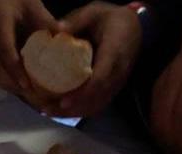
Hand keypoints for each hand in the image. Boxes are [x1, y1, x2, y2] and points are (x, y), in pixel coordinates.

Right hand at [0, 0, 59, 93]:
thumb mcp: (33, 6)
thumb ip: (46, 23)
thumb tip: (66, 44)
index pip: (4, 49)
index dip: (14, 69)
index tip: (27, 85)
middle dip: (12, 85)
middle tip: (33, 97)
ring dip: (7, 86)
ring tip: (27, 95)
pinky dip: (2, 82)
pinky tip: (16, 85)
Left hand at [52, 2, 140, 116]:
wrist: (135, 27)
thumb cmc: (112, 19)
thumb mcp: (95, 12)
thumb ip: (77, 20)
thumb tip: (55, 29)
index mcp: (115, 51)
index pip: (100, 78)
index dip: (82, 93)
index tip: (63, 102)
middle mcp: (118, 72)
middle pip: (96, 98)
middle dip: (71, 108)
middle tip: (46, 109)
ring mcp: (117, 83)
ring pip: (96, 105)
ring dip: (72, 113)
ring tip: (48, 111)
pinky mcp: (112, 89)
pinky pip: (97, 105)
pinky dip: (79, 111)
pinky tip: (60, 110)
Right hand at [150, 1, 181, 153]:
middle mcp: (172, 85)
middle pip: (165, 121)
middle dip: (173, 145)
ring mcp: (160, 87)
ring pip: (155, 121)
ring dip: (164, 141)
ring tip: (177, 152)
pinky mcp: (155, 91)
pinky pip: (153, 116)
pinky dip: (159, 132)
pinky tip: (169, 139)